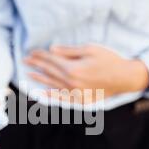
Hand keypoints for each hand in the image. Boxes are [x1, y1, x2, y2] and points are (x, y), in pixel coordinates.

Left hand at [24, 44, 148, 103]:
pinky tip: (43, 93)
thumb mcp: (90, 49)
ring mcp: (75, 93)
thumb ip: (69, 51)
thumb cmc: (109, 60)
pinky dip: (52, 95)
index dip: (39, 55)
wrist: (124, 78)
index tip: (30, 52)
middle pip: (49, 71)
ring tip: (29, 74)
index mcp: (72, 68)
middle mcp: (71, 82)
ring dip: (40, 79)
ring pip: (53, 85)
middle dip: (36, 65)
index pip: (51, 60)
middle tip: (25, 61)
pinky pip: (62, 98)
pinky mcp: (80, 99)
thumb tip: (52, 50)